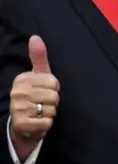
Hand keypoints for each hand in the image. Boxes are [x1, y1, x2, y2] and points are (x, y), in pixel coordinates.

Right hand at [9, 36, 59, 160]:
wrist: (23, 126)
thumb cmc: (35, 97)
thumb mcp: (38, 76)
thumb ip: (39, 57)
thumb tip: (35, 37)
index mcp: (22, 79)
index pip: (54, 81)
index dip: (54, 89)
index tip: (43, 92)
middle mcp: (17, 92)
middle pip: (54, 95)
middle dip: (52, 102)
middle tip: (42, 104)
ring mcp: (17, 109)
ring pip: (51, 109)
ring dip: (49, 113)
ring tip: (39, 113)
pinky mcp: (21, 124)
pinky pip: (47, 122)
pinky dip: (46, 124)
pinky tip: (37, 123)